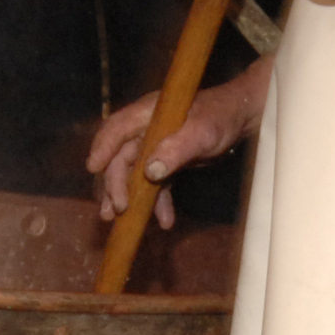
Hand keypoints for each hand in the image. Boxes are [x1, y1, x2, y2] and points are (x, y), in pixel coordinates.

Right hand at [89, 59, 270, 224]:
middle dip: (114, 184)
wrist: (241, 118)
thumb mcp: (202, 132)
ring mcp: (155, 146)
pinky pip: (156, 183)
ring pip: (134, 173)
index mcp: (148, 114)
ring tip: (119, 220)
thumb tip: (149, 171)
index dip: (103, 148)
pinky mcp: (167, 160)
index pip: (116, 129)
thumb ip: (177, 149)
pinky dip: (157, 201)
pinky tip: (164, 220)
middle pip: (121, 157)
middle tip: (114, 210)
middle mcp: (146, 129)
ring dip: (128, 197)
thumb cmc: (221, 117)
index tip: (92, 168)